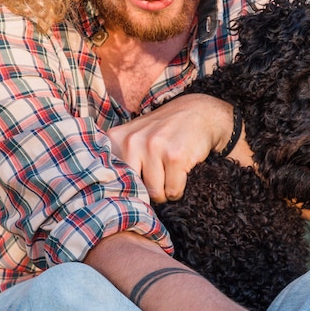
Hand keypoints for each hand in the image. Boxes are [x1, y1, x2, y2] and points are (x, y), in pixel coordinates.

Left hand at [107, 94, 248, 201]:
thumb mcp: (136, 136)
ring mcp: (154, 147)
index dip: (123, 189)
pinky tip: (181, 173)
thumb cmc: (164, 131)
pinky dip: (179, 189)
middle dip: (146, 192)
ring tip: (170, 174)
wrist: (198, 113)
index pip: (110, 179)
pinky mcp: (175, 156)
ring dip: (165, 191)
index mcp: (117, 138)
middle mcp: (132, 141)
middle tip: (157, 179)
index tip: (132, 189)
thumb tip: (113, 197)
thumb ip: (121, 159)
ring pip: (155, 192)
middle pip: (134, 189)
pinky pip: (173, 190)